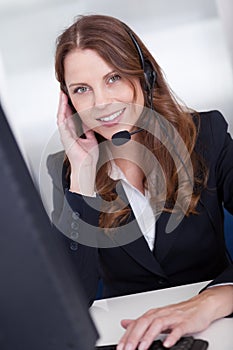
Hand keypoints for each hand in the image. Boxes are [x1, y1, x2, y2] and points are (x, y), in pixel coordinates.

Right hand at [57, 91, 98, 194]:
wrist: (86, 166)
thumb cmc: (87, 157)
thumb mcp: (91, 139)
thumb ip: (89, 130)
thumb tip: (90, 122)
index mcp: (73, 133)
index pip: (70, 116)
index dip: (69, 106)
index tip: (70, 97)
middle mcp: (68, 133)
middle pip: (64, 114)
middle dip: (63, 103)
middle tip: (64, 92)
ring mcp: (65, 134)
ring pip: (61, 116)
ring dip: (61, 105)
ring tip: (62, 95)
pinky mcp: (65, 136)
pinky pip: (62, 122)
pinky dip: (62, 112)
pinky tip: (63, 105)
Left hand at [117, 285, 232, 349]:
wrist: (200, 306)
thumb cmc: (179, 313)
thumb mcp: (158, 317)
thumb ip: (141, 322)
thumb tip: (125, 323)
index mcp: (153, 314)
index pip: (136, 324)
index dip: (127, 336)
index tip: (120, 347)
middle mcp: (161, 314)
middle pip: (144, 323)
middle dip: (134, 337)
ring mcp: (173, 318)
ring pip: (158, 325)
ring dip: (148, 337)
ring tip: (142, 348)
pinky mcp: (185, 323)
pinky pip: (178, 330)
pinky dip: (172, 337)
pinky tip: (167, 345)